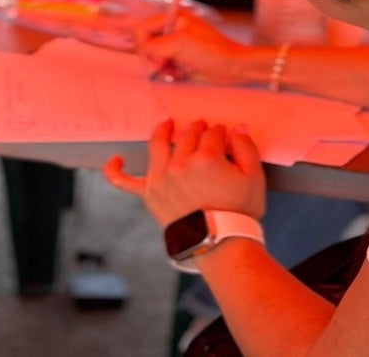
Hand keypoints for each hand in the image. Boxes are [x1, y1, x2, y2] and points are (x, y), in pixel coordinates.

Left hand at [103, 119, 265, 226]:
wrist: (219, 244)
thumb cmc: (238, 212)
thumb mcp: (254, 177)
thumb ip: (246, 147)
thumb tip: (236, 128)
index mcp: (207, 158)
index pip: (212, 134)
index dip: (219, 132)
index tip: (223, 135)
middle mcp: (180, 164)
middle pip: (187, 136)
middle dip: (197, 129)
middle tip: (202, 129)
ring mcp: (160, 178)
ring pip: (158, 144)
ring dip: (162, 131)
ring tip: (166, 125)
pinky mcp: (148, 195)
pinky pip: (123, 181)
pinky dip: (115, 170)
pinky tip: (115, 159)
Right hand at [136, 12, 250, 84]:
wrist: (233, 67)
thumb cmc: (212, 50)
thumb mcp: (181, 43)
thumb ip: (155, 45)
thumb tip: (141, 50)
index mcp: (172, 19)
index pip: (143, 28)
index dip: (143, 43)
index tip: (153, 53)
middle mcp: (172, 32)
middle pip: (146, 45)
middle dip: (153, 57)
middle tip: (165, 63)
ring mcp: (176, 47)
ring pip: (153, 59)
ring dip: (161, 67)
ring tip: (175, 68)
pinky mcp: (180, 61)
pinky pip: (164, 68)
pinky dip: (169, 73)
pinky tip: (181, 73)